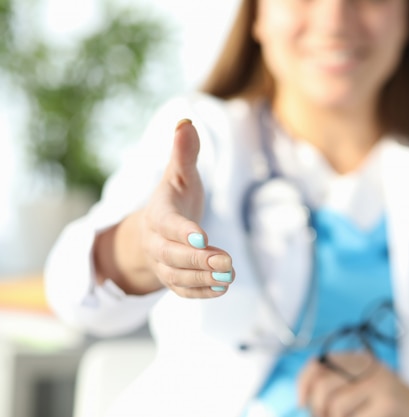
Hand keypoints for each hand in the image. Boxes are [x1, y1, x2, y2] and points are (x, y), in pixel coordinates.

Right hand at [96, 119, 234, 297]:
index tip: (202, 238)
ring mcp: (163, 264)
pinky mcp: (173, 280)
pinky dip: (202, 292)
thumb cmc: (174, 198)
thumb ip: (184, 153)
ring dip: (204, 279)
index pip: (168, 224)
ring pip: (179, 276)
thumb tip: (186, 121)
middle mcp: (156, 243)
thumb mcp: (179, 175)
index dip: (183, 232)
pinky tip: (223, 288)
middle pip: (172, 256)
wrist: (157, 230)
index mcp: (158, 214)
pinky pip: (183, 291)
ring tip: (230, 275)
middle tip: (227, 262)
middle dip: (199, 261)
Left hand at [297, 353, 408, 416]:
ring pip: (335, 406)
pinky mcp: (388, 402)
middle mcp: (368, 365)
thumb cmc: (387, 405)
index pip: (318, 363)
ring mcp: (379, 382)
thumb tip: (303, 401)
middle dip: (318, 409)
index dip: (303, 383)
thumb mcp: (361, 388)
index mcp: (358, 358)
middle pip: (323, 386)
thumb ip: (337, 387)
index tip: (301, 402)